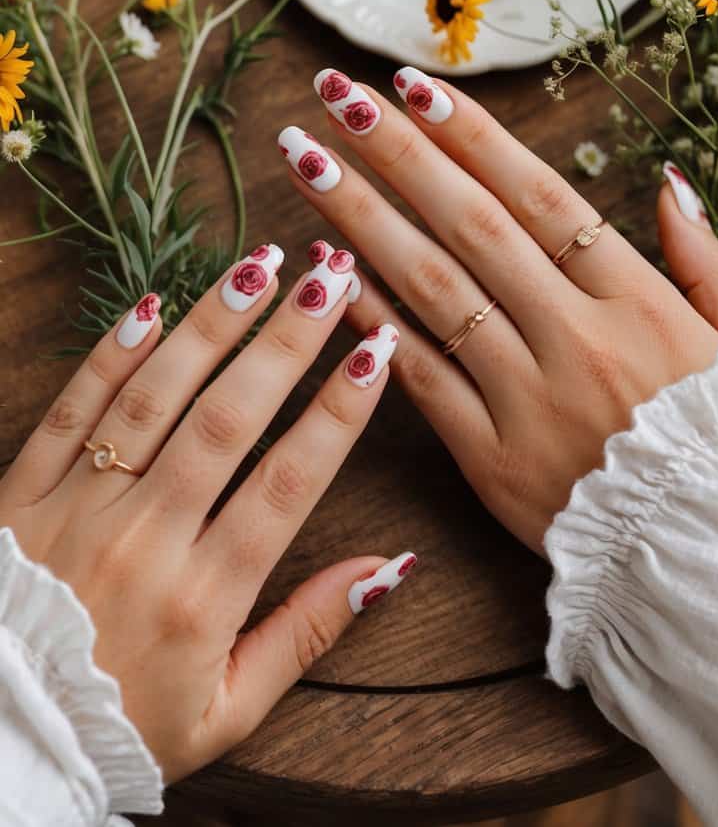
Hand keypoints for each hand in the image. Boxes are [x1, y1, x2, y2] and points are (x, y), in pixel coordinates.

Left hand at [0, 241, 412, 781]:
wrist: (5, 740)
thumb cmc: (124, 723)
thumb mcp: (230, 709)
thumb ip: (309, 631)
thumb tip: (391, 566)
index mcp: (202, 597)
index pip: (288, 483)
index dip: (339, 412)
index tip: (377, 351)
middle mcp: (144, 542)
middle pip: (228, 421)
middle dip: (287, 342)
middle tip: (330, 277)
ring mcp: (77, 510)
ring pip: (153, 400)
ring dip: (211, 327)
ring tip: (259, 266)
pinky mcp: (22, 493)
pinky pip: (71, 411)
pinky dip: (110, 356)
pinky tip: (154, 305)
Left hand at [280, 68, 717, 553]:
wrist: (716, 562)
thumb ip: (705, 261)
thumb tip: (667, 182)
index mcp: (637, 302)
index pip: (538, 197)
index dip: (470, 137)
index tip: (411, 86)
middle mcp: (575, 338)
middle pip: (471, 227)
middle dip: (398, 155)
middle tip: (336, 98)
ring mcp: (528, 399)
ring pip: (433, 292)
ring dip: (364, 220)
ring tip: (307, 163)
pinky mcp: (491, 460)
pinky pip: (420, 379)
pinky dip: (373, 324)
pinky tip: (327, 275)